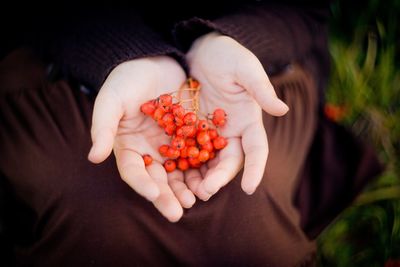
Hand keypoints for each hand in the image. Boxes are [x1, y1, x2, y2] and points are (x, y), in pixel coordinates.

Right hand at [88, 56, 194, 221]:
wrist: (157, 60)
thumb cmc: (128, 78)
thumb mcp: (112, 99)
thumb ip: (103, 126)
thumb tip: (94, 157)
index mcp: (128, 146)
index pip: (134, 171)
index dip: (142, 184)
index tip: (153, 193)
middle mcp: (150, 151)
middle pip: (157, 179)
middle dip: (166, 196)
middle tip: (177, 212)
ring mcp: (171, 146)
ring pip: (178, 173)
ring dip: (185, 189)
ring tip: (195, 200)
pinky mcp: (190, 137)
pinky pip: (197, 156)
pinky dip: (202, 169)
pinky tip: (210, 180)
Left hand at [185, 32, 288, 199]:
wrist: (200, 50)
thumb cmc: (226, 55)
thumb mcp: (244, 68)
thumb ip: (260, 88)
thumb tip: (282, 110)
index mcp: (248, 121)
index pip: (256, 149)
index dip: (256, 169)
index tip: (249, 188)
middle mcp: (231, 132)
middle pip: (229, 161)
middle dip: (219, 178)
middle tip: (206, 191)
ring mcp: (209, 134)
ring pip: (208, 162)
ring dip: (201, 178)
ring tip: (190, 192)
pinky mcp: (189, 131)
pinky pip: (187, 151)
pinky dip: (183, 165)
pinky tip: (173, 175)